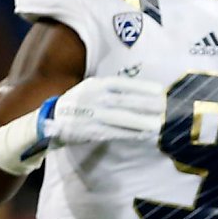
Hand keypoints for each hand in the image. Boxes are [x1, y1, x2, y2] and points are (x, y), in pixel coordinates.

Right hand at [43, 76, 166, 146]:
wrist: (53, 118)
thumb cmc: (81, 102)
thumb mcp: (92, 89)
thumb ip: (113, 90)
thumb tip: (143, 94)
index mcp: (95, 85)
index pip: (121, 83)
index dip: (140, 86)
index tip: (160, 90)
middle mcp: (92, 98)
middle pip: (122, 101)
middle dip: (145, 104)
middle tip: (164, 108)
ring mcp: (90, 115)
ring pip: (118, 118)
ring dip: (139, 122)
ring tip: (157, 125)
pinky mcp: (89, 131)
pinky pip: (113, 132)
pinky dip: (129, 134)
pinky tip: (143, 135)